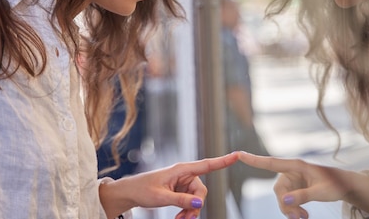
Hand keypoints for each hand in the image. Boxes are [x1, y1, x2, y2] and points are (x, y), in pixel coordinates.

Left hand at [100, 152, 238, 218]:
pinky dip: (187, 211)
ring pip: (197, 199)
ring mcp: (183, 183)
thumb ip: (181, 200)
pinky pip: (191, 202)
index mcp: (181, 169)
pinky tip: (180, 218)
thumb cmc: (143, 189)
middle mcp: (185, 174)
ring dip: (191, 212)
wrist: (131, 192)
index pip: (206, 165)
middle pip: (202, 191)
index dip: (223, 161)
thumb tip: (200, 204)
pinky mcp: (181, 190)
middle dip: (196, 207)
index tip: (237, 155)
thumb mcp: (161, 197)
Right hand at [238, 151, 368, 218]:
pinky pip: (287, 201)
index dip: (253, 160)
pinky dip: (293, 210)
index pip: (271, 162)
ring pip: (281, 198)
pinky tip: (303, 216)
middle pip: (278, 189)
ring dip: (289, 210)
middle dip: (285, 205)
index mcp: (296, 165)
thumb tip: (284, 201)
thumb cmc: (335, 184)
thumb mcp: (322, 191)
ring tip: (303, 218)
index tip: (237, 154)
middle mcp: (291, 171)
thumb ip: (303, 196)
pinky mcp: (295, 188)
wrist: (344, 186)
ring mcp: (293, 180)